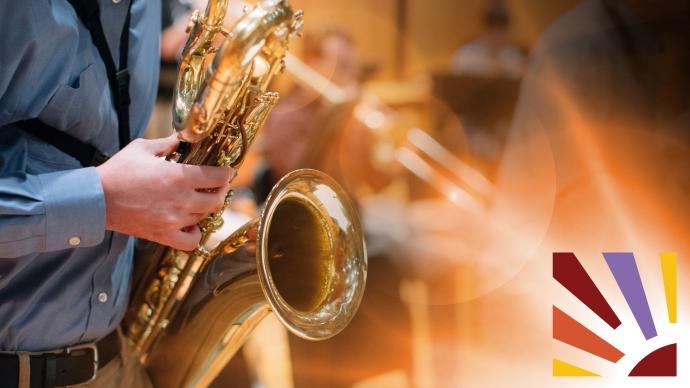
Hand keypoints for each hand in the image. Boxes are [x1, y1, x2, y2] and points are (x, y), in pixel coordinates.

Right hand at [96, 135, 234, 250]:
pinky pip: (191, 242)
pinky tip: (190, 223)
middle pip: (217, 200)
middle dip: (220, 190)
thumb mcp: (144, 148)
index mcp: (179, 177)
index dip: (226, 173)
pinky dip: (195, 234)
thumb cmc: (119, 170)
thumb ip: (169, 143)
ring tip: (198, 199)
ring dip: (205, 208)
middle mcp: (181, 200)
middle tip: (216, 185)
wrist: (96, 199)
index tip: (225, 171)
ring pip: (204, 217)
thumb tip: (185, 137)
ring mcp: (173, 221)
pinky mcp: (163, 235)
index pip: (218, 177)